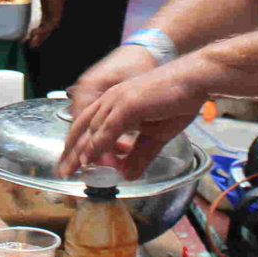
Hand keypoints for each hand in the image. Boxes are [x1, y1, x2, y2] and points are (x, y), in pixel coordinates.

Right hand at [26, 0, 67, 46]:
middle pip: (47, 21)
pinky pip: (54, 19)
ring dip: (43, 34)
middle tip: (32, 43)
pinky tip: (38, 33)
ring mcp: (57, 2)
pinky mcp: (59, 2)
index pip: (42, 14)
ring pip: (52, 23)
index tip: (29, 33)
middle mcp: (52, 1)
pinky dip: (46, 27)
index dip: (37, 24)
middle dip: (40, 34)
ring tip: (34, 42)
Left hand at [58, 55, 205, 179]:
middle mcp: (110, 99)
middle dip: (71, 152)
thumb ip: (139, 155)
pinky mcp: (128, 104)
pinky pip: (107, 129)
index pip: (88, 125)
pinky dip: (97, 145)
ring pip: (92, 130)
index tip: (71, 164)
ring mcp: (117, 100)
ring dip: (81, 152)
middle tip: (63, 172)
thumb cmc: (177, 102)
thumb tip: (127, 176)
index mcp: (114, 103)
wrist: (194, 80)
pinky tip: (89, 159)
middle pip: (83, 128)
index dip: (77, 145)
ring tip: (72, 170)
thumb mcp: (155, 135)